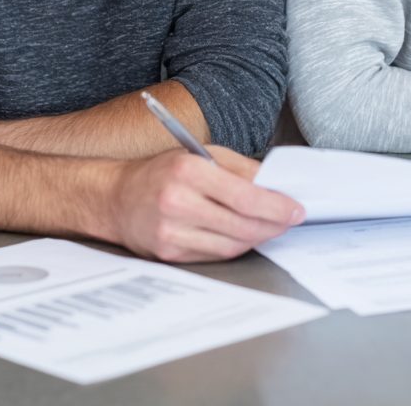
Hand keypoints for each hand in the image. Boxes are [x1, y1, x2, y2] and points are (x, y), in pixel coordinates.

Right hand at [97, 146, 304, 262]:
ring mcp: (172, 232)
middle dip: (273, 225)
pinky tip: (245, 236)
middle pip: (241, 224)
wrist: (115, 198)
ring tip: (272, 227)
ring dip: (258, 238)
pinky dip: (235, 246)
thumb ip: (239, 168)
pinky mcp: (169, 253)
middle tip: (290, 220)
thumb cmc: (162, 172)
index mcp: (188, 170)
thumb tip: (274, 184)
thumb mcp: (200, 155)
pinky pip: (214, 254)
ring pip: (231, 244)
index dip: (276, 206)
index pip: (244, 196)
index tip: (295, 209)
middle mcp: (178, 202)